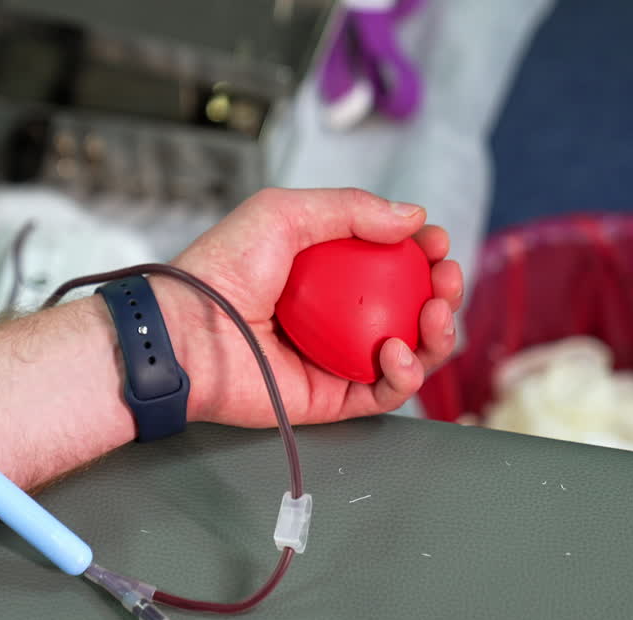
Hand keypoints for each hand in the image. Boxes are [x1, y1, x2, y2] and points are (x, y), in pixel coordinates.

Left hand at [159, 187, 463, 427]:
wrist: (187, 332)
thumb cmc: (221, 271)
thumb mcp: (283, 214)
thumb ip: (349, 208)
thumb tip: (412, 217)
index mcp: (322, 271)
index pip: (388, 262)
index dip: (420, 251)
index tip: (435, 241)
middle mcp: (333, 316)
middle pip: (409, 308)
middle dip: (442, 292)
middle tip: (445, 279)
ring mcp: (334, 358)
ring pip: (409, 353)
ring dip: (437, 334)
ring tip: (433, 313)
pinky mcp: (330, 398)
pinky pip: (384, 393)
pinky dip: (405, 375)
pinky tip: (398, 351)